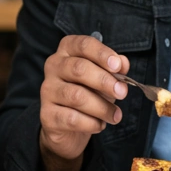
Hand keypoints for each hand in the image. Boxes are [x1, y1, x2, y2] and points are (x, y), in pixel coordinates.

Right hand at [39, 34, 129, 163]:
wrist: (69, 125)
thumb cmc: (89, 92)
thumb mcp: (105, 77)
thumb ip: (115, 69)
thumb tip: (123, 63)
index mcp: (67, 50)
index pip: (83, 45)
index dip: (102, 54)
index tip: (117, 66)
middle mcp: (54, 66)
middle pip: (79, 69)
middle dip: (104, 81)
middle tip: (122, 92)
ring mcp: (48, 90)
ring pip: (77, 96)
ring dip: (102, 107)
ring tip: (116, 115)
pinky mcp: (47, 115)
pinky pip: (72, 119)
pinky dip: (92, 123)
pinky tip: (100, 124)